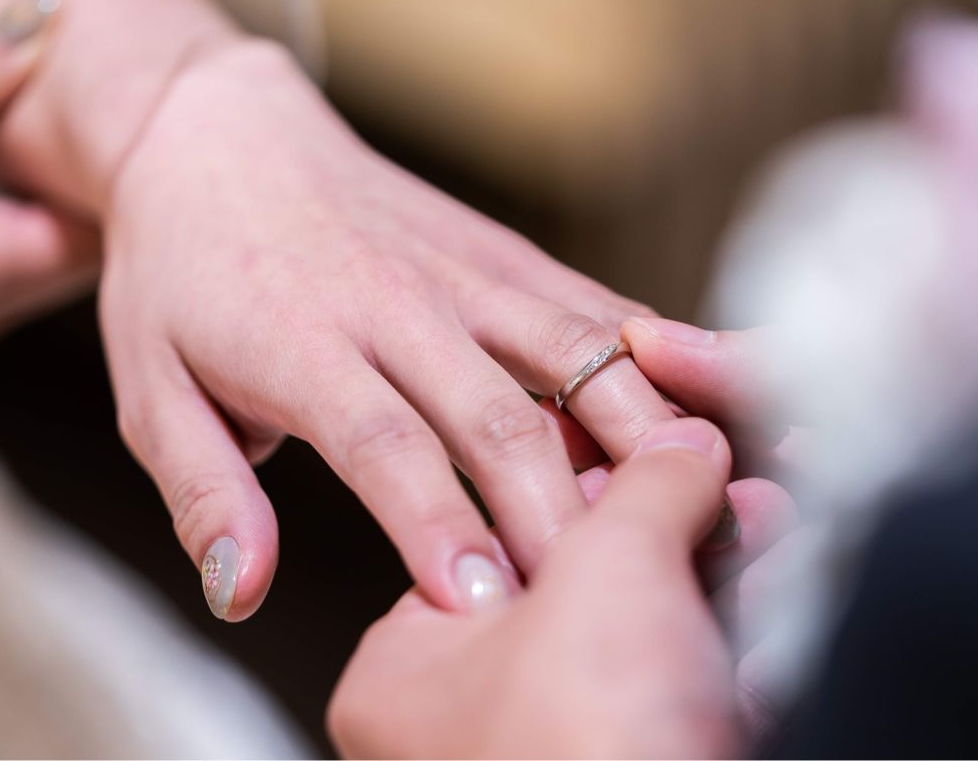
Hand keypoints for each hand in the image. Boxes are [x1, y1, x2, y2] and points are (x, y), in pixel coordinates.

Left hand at [101, 42, 677, 619]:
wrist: (221, 142)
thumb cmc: (182, 277)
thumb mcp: (151, 392)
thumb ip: (205, 494)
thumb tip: (242, 592)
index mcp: (302, 345)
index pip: (384, 446)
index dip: (438, 526)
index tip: (483, 606)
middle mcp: (393, 303)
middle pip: (496, 415)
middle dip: (551, 513)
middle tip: (591, 601)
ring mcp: (458, 270)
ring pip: (571, 351)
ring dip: (629, 432)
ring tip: (680, 507)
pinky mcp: (498, 250)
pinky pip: (587, 303)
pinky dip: (646, 359)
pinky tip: (688, 413)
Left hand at [328, 418, 788, 757]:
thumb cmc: (583, 757)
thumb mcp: (609, 574)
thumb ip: (641, 489)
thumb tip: (677, 448)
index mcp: (407, 675)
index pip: (487, 539)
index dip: (570, 477)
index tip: (626, 440)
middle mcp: (462, 730)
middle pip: (568, 590)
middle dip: (656, 531)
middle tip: (706, 487)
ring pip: (631, 645)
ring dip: (703, 582)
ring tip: (754, 532)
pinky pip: (671, 701)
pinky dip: (720, 653)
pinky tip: (761, 614)